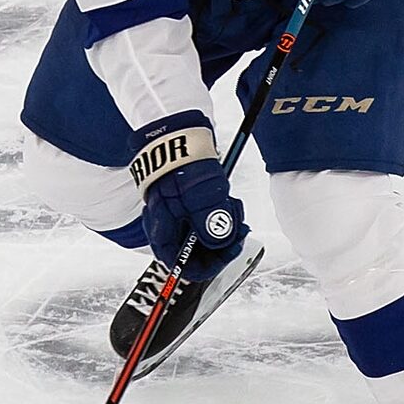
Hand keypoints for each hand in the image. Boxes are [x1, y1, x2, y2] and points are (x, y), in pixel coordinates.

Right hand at [128, 115, 248, 281]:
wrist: (177, 134)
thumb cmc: (184, 164)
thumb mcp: (201, 198)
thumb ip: (212, 226)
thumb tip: (221, 245)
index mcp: (163, 234)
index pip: (185, 269)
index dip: (212, 265)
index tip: (231, 250)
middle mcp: (168, 230)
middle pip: (198, 253)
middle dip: (223, 244)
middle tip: (240, 226)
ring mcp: (177, 217)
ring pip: (204, 236)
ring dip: (225, 227)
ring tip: (234, 206)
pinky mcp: (186, 205)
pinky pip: (205, 219)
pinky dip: (220, 214)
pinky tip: (229, 200)